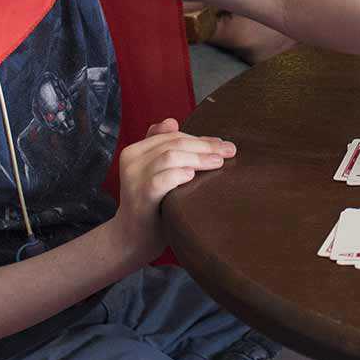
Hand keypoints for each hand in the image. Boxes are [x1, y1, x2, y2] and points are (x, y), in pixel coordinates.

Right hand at [113, 118, 237, 253]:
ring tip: (219, 163)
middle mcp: (131, 159)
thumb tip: (172, 121)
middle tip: (229, 151)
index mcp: (135, 150)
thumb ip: (161, 148)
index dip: (199, 138)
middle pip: (174, 143)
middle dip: (205, 146)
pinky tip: (194, 176)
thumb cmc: (150, 205)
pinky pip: (162, 180)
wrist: (131, 239)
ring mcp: (134, 178)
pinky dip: (180, 175)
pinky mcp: (140, 196)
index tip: (222, 144)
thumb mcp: (154, 174)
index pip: (172, 136)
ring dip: (198, 158)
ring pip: (170, 156)